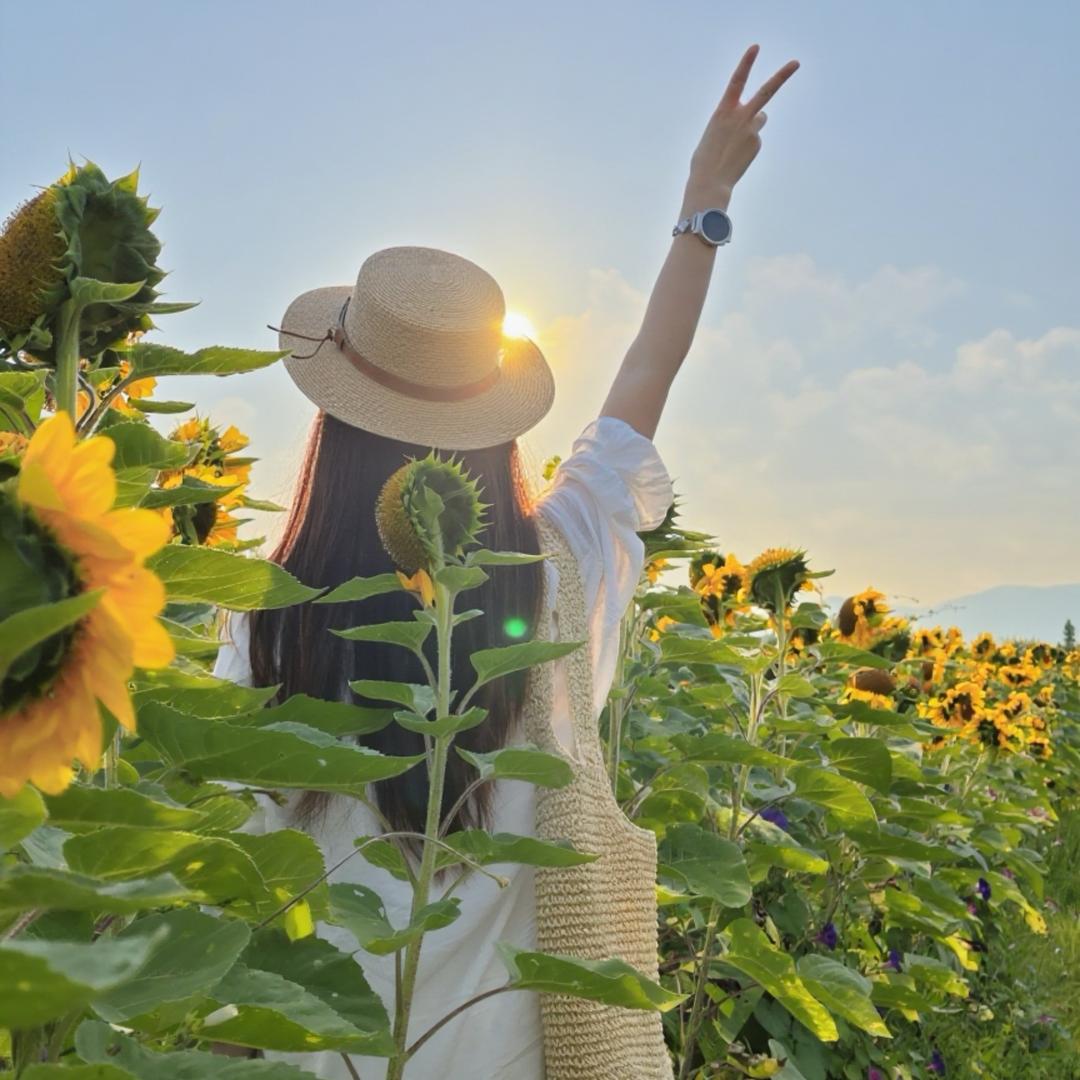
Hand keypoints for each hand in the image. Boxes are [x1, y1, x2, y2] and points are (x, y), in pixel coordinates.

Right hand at [681, 45, 799, 214]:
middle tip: (796, 63)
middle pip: (766, 92)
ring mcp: (752, 130)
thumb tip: (755, 123)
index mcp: (723, 111)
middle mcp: (741, 117)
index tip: (755, 48)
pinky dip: (747, 145)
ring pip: (760, 118)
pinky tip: (736, 157)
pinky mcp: (757, 143)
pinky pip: (755, 139)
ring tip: (735, 143)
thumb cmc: (704, 158)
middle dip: (782, 76)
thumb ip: (732, 121)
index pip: (737, 81)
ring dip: (753, 123)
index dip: (746, 63)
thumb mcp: (714, 132)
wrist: (709, 182)